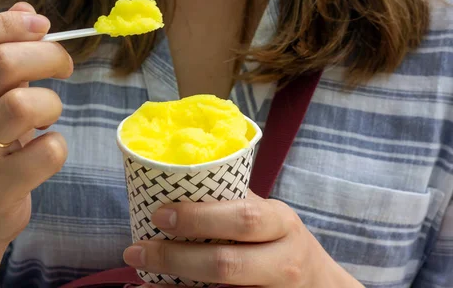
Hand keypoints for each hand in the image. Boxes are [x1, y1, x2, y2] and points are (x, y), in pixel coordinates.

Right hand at [0, 2, 72, 246]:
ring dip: (51, 104)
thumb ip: (0, 50)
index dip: (3, 24)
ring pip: (23, 105)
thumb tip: (27, 9)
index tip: (42, 25)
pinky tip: (44, 150)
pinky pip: (47, 152)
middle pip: (1, 64)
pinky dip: (58, 146)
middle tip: (64, 66)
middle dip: (48, 55)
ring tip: (49, 114)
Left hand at [123, 191, 362, 286]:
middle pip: (227, 264)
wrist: (321, 285)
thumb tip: (176, 183)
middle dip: (176, 257)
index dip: (198, 219)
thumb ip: (233, 202)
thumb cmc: (282, 240)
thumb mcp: (270, 217)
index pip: (242, 219)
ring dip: (174, 283)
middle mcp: (284, 260)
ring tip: (142, 271)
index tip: (160, 215)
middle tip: (139, 249)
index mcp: (281, 222)